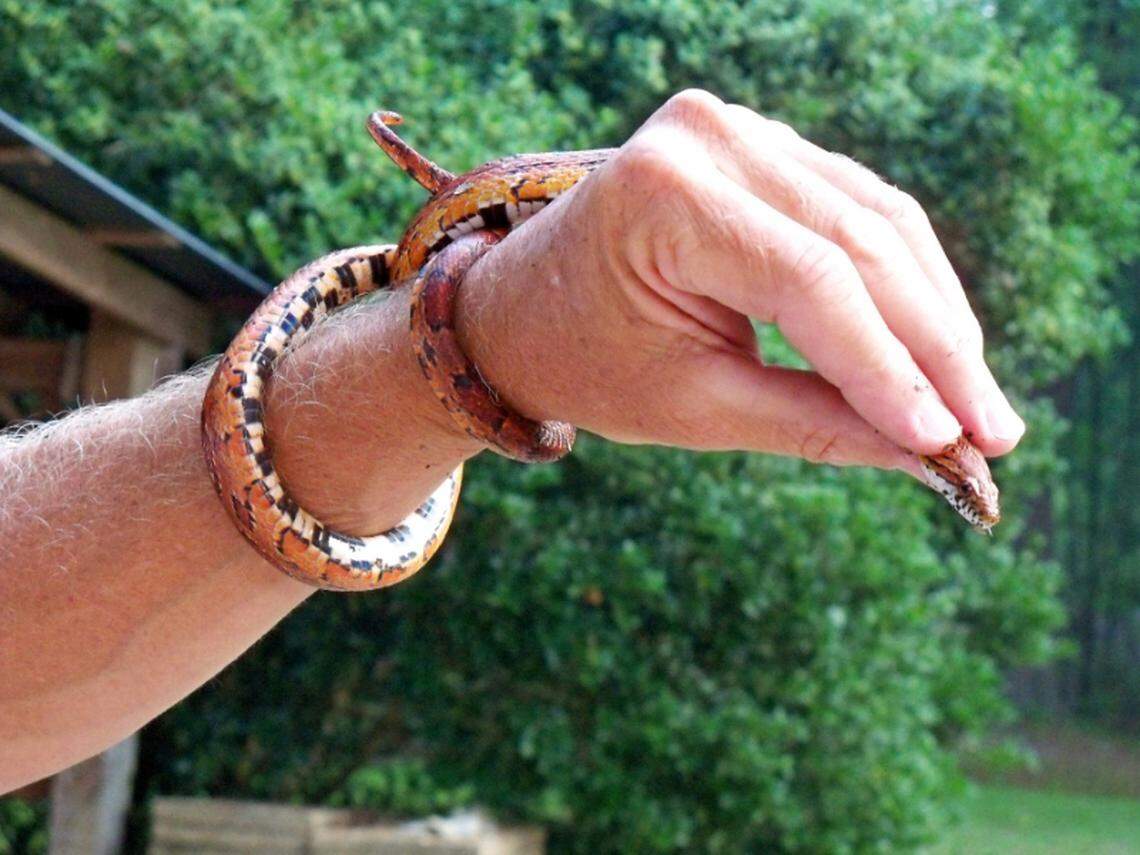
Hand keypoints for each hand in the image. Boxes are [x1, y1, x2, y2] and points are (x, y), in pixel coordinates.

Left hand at [459, 90, 1024, 474]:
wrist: (519, 307)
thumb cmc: (584, 362)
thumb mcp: (691, 407)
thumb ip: (815, 425)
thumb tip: (933, 454)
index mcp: (665, 194)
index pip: (813, 282)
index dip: (893, 366)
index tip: (955, 441)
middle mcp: (709, 137)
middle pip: (861, 243)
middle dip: (936, 347)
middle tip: (994, 433)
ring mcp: (738, 129)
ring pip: (877, 223)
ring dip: (935, 316)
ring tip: (978, 403)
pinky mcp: (761, 146)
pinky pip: (856, 210)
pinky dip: (901, 281)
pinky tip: (938, 344)